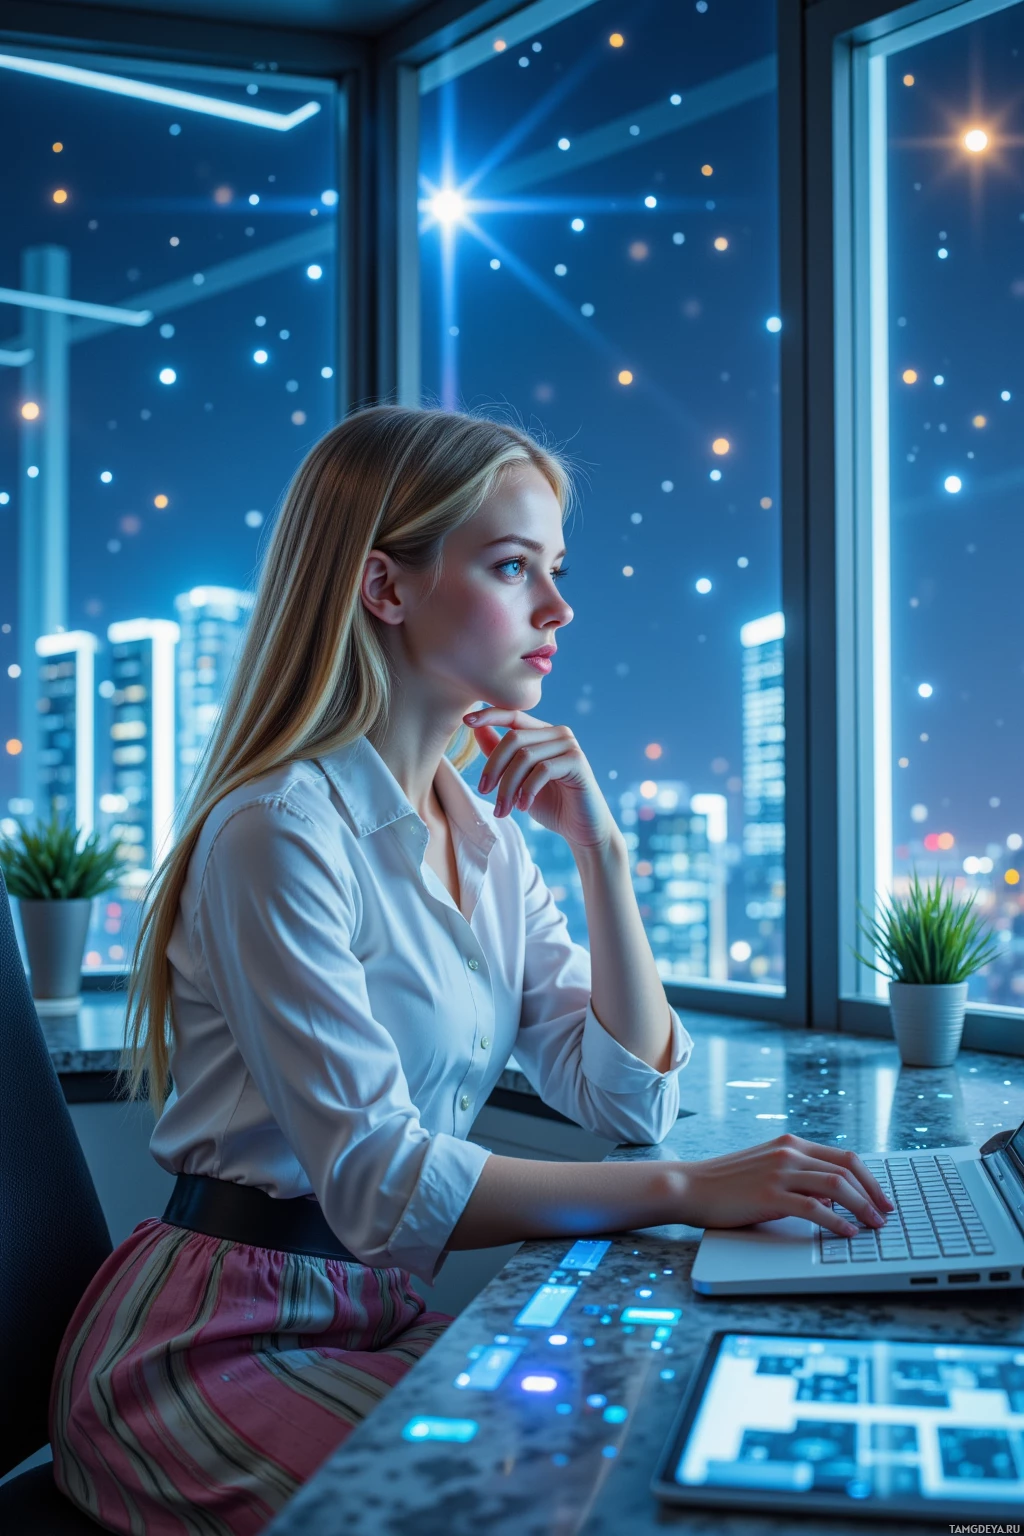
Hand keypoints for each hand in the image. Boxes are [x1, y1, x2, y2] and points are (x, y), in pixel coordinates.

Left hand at [462, 705, 618, 849]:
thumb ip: (500, 753)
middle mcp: (557, 733)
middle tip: (483, 791)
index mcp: (542, 732)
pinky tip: (523, 806)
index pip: (513, 715)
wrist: (581, 829)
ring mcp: (569, 745)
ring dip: (508, 786)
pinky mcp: (577, 762)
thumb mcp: (517, 778)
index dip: (489, 715)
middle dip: (493, 767)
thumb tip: (476, 729)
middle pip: (513, 738)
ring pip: (525, 756)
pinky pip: (542, 770)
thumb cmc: (549, 802)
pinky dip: (527, 790)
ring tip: (503, 809)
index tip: (466, 721)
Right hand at [673, 1133, 895, 1237]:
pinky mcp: (770, 1195)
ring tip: (874, 1225)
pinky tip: (846, 1233)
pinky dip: (836, 1222)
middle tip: (886, 1214)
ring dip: (862, 1207)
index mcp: (791, 1145)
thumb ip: (799, 1178)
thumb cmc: (727, 1183)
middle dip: (873, 1193)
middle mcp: (789, 1153)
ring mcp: (779, 1172)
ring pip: (836, 1185)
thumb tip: (831, 1198)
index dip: (869, 1178)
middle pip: (847, 1168)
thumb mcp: (768, 1171)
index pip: (844, 1157)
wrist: (691, 1186)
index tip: (883, 1198)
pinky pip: (814, 1207)